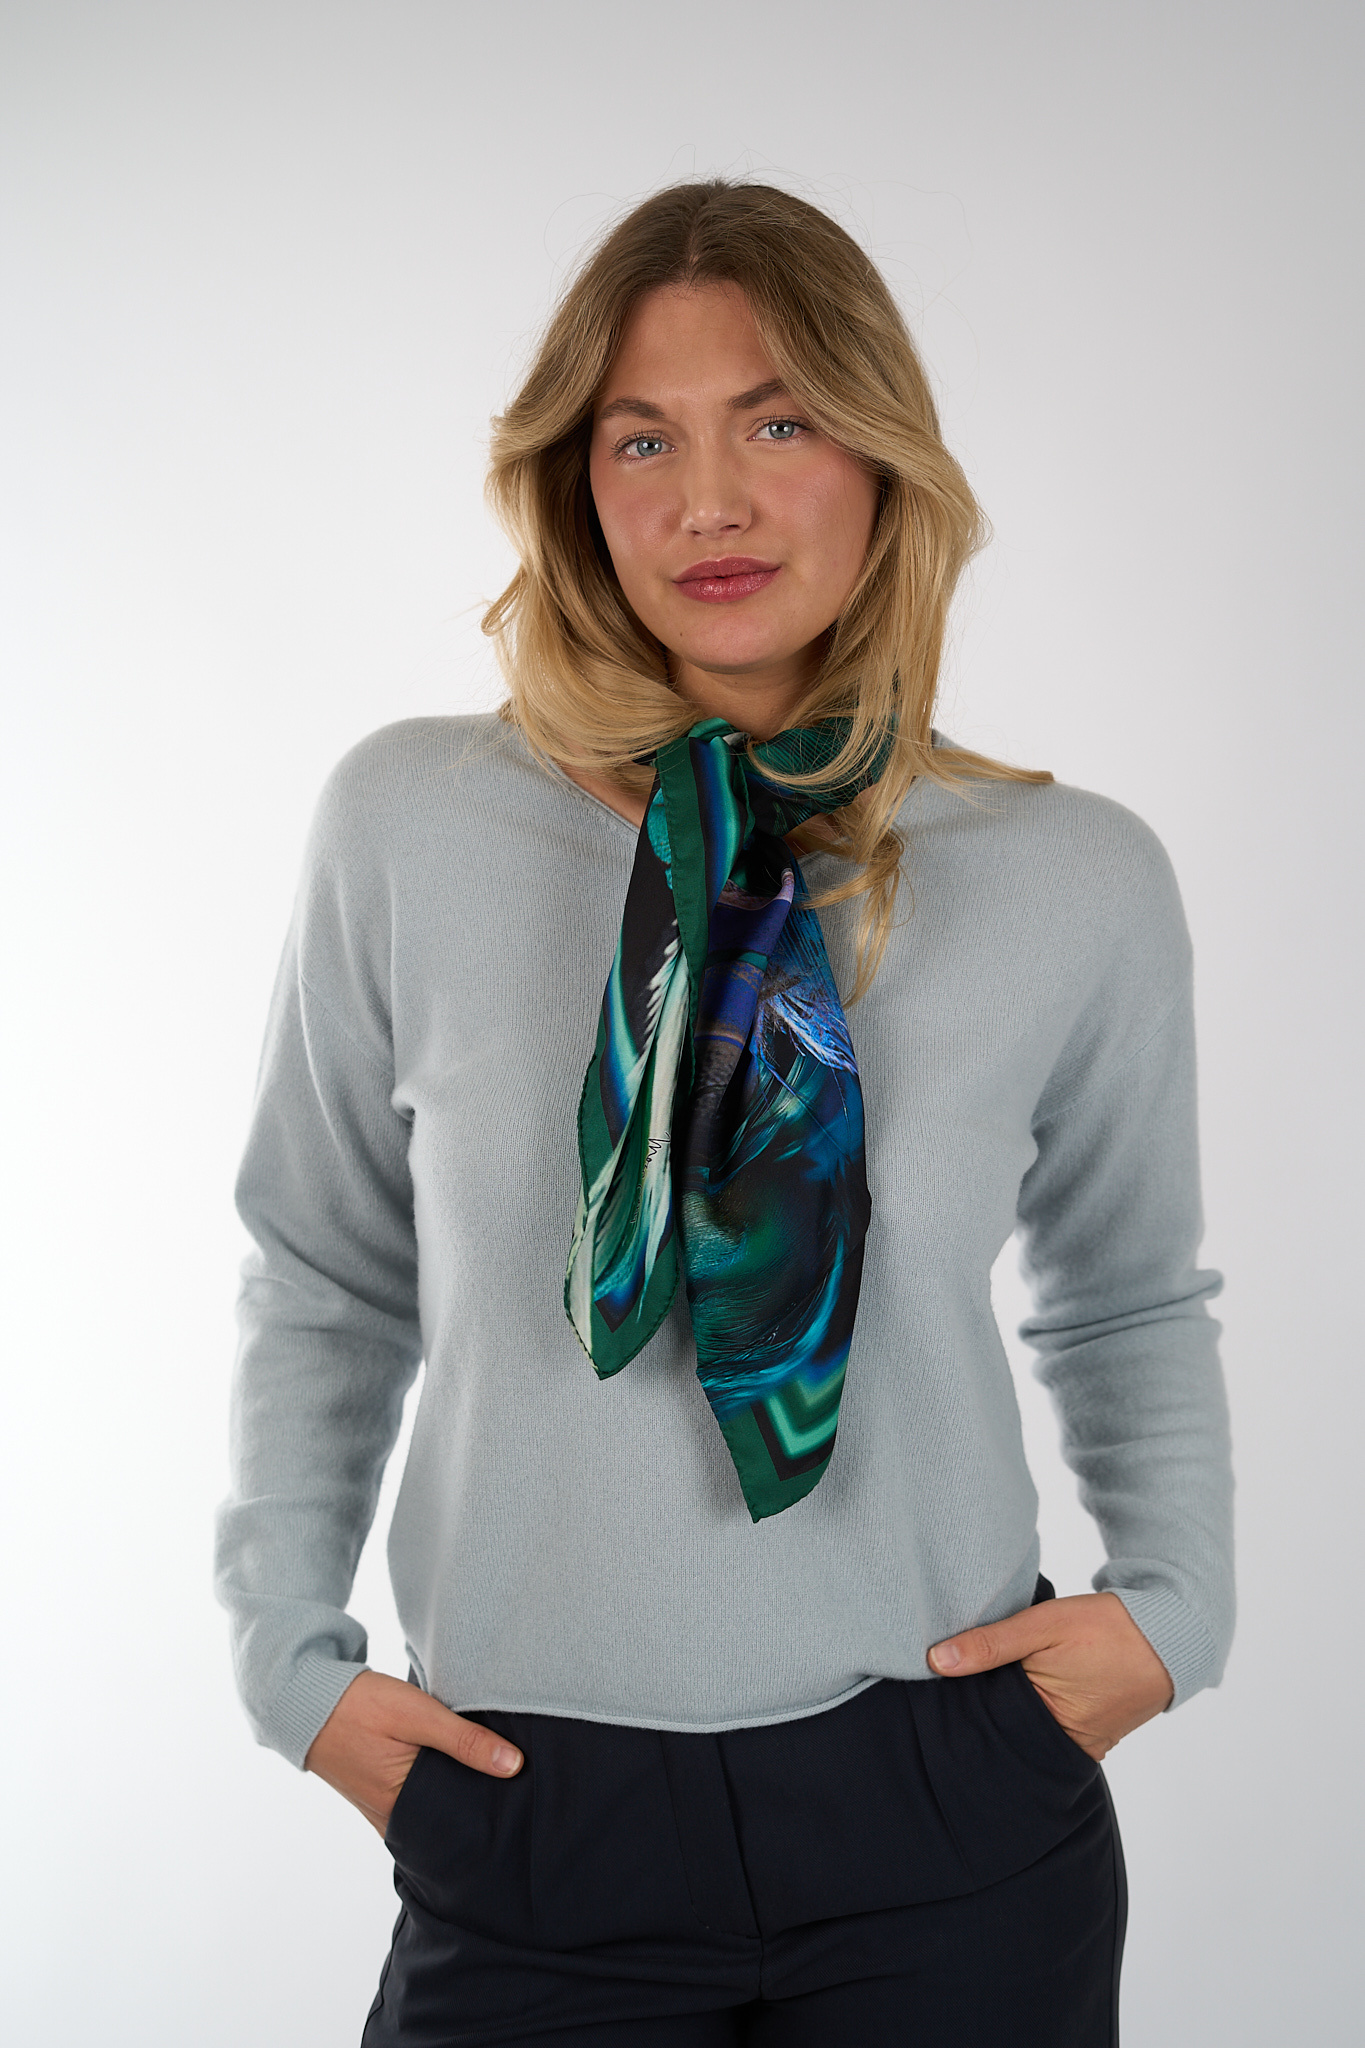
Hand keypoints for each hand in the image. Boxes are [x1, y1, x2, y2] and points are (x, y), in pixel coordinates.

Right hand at [304, 1669, 522, 1835]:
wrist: (306, 1698)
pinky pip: (416, 1803)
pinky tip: (453, 1774)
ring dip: (455, 1795)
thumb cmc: (359, 1705)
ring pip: (432, 1810)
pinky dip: (435, 1791)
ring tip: (489, 1780)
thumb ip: (465, 1741)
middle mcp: (390, 1818)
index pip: (460, 1822)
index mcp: (401, 1806)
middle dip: (476, 1805)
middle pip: (447, 1819)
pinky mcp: (377, 1795)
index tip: (520, 1795)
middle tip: (512, 1790)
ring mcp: (381, 1810)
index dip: (490, 1808)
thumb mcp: (417, 1714)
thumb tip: (514, 1766)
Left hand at [927, 1590, 1173, 1760]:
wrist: (1171, 1635)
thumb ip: (991, 1643)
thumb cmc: (1108, 1629)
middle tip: (960, 1681)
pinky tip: (1025, 1686)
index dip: (964, 1703)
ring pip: (1029, 1729)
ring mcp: (1083, 1744)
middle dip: (986, 1709)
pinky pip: (1053, 1727)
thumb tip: (936, 1661)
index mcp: (1050, 1727)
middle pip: (1008, 1731)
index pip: (988, 1724)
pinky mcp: (1094, 1735)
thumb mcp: (1044, 1624)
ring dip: (1012, 1708)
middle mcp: (1066, 1747)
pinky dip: (1037, 1709)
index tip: (937, 1684)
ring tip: (993, 1681)